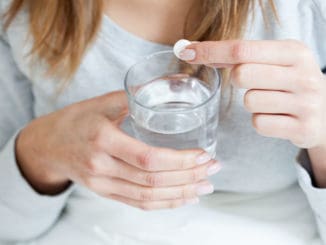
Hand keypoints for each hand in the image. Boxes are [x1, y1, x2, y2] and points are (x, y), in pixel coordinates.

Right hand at [16, 91, 220, 209]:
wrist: (48, 145)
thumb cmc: (76, 120)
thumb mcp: (100, 102)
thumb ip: (132, 98)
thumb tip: (165, 87)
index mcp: (103, 140)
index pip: (148, 159)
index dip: (180, 161)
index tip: (203, 155)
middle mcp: (102, 167)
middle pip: (152, 181)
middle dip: (188, 177)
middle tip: (212, 169)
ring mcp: (102, 184)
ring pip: (148, 197)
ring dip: (180, 194)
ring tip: (204, 187)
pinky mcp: (105, 193)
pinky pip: (138, 203)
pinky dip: (164, 204)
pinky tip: (182, 198)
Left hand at [180, 40, 325, 148]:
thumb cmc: (290, 82)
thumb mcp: (274, 61)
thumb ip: (239, 56)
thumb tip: (192, 50)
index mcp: (294, 52)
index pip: (241, 49)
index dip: (210, 51)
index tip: (186, 51)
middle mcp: (303, 75)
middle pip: (242, 75)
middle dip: (239, 79)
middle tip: (255, 82)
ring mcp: (305, 104)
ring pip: (249, 102)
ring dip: (252, 103)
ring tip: (272, 101)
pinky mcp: (302, 128)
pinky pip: (259, 124)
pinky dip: (261, 121)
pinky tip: (277, 117)